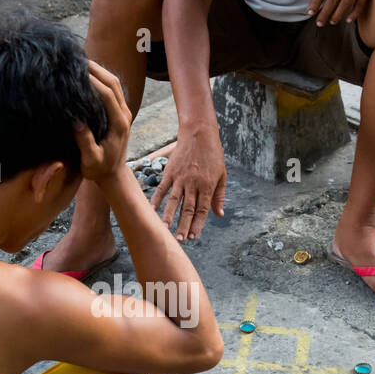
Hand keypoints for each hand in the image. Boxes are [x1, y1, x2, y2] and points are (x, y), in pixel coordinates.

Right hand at [76, 60, 131, 183]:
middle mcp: (124, 114)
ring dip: (100, 70)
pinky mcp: (119, 111)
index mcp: (119, 124)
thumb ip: (85, 142)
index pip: (108, 94)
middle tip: (77, 59)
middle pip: (113, 83)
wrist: (113, 175)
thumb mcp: (90, 160)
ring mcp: (124, 111)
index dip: (93, 81)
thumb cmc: (99, 169)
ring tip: (81, 61)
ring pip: (114, 83)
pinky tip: (87, 73)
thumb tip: (76, 121)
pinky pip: (112, 89)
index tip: (78, 72)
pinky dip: (101, 77)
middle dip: (97, 69)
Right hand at [151, 127, 225, 241]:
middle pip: (188, 209)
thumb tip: (219, 214)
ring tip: (164, 229)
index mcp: (208, 186)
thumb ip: (220, 196)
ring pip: (174, 201)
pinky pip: (162, 188)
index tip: (193, 237)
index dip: (197, 225)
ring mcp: (181, 178)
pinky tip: (152, 209)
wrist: (199, 133)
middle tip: (179, 240)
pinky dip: (157, 199)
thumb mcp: (222, 174)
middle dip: (183, 226)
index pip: (202, 210)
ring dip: (169, 216)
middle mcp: (194, 184)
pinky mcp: (170, 172)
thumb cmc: (213, 155)